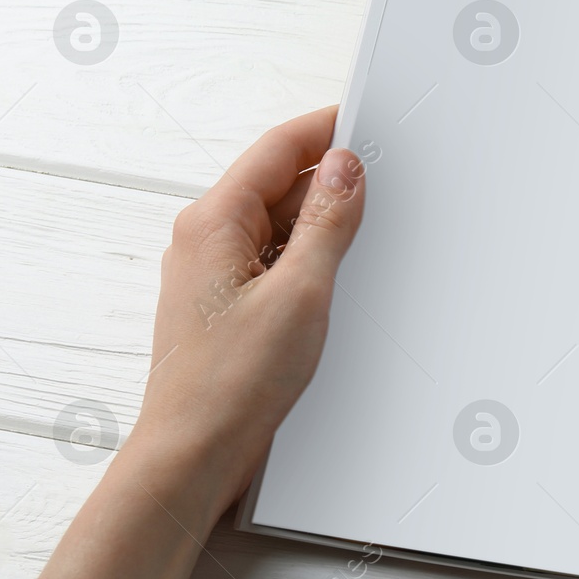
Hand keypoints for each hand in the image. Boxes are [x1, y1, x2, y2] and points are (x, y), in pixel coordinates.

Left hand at [0, 108, 368, 578]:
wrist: (193, 455)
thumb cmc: (232, 384)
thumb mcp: (301, 292)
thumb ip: (328, 222)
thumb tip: (346, 167)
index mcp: (214, 221)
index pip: (280, 148)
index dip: (329, 130)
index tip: (373, 123)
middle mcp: (206, 238)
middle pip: (281, 183)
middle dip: (334, 185)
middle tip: (386, 192)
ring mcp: (215, 272)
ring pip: (281, 225)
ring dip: (324, 230)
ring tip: (363, 249)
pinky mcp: (228, 304)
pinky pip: (275, 261)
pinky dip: (310, 263)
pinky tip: (339, 285)